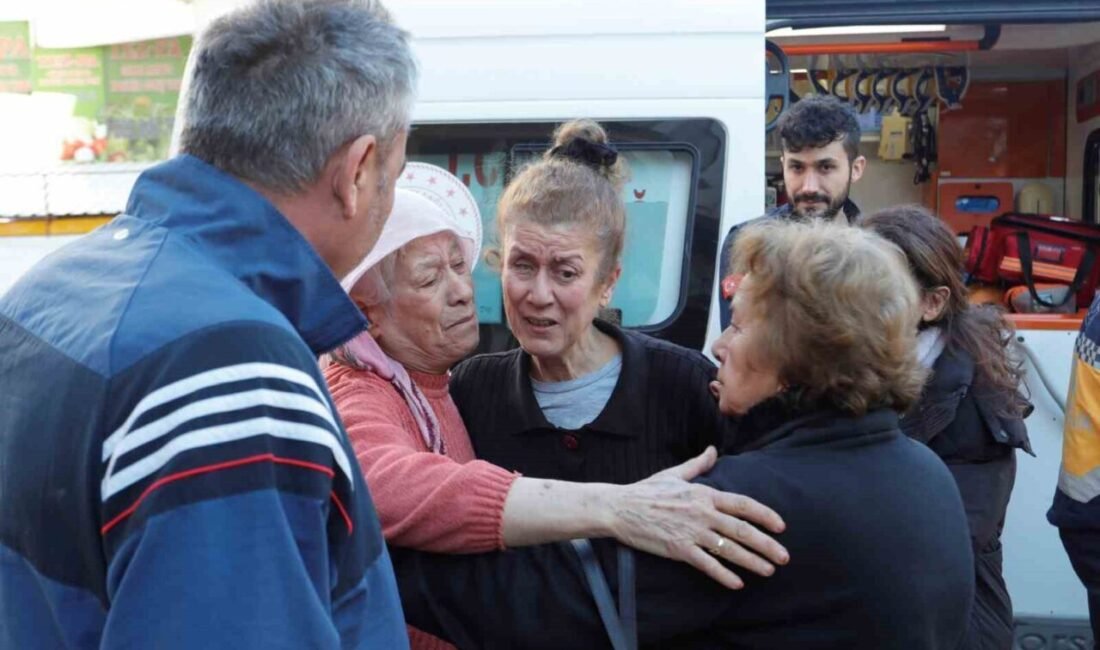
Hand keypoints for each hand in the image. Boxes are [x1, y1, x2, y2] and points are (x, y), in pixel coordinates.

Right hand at [606, 446, 787, 589]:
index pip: (742, 504)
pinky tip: (737, 583)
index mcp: (703, 493)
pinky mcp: (679, 549)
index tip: (781, 526)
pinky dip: (723, 574)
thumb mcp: (674, 473)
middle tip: (784, 556)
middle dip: (766, 544)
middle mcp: (702, 512)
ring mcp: (691, 532)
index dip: (764, 515)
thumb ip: (698, 465)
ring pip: (729, 549)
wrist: (619, 508)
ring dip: (752, 561)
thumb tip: (713, 451)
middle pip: (742, 529)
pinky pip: (707, 564)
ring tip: (769, 570)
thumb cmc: (645, 491)